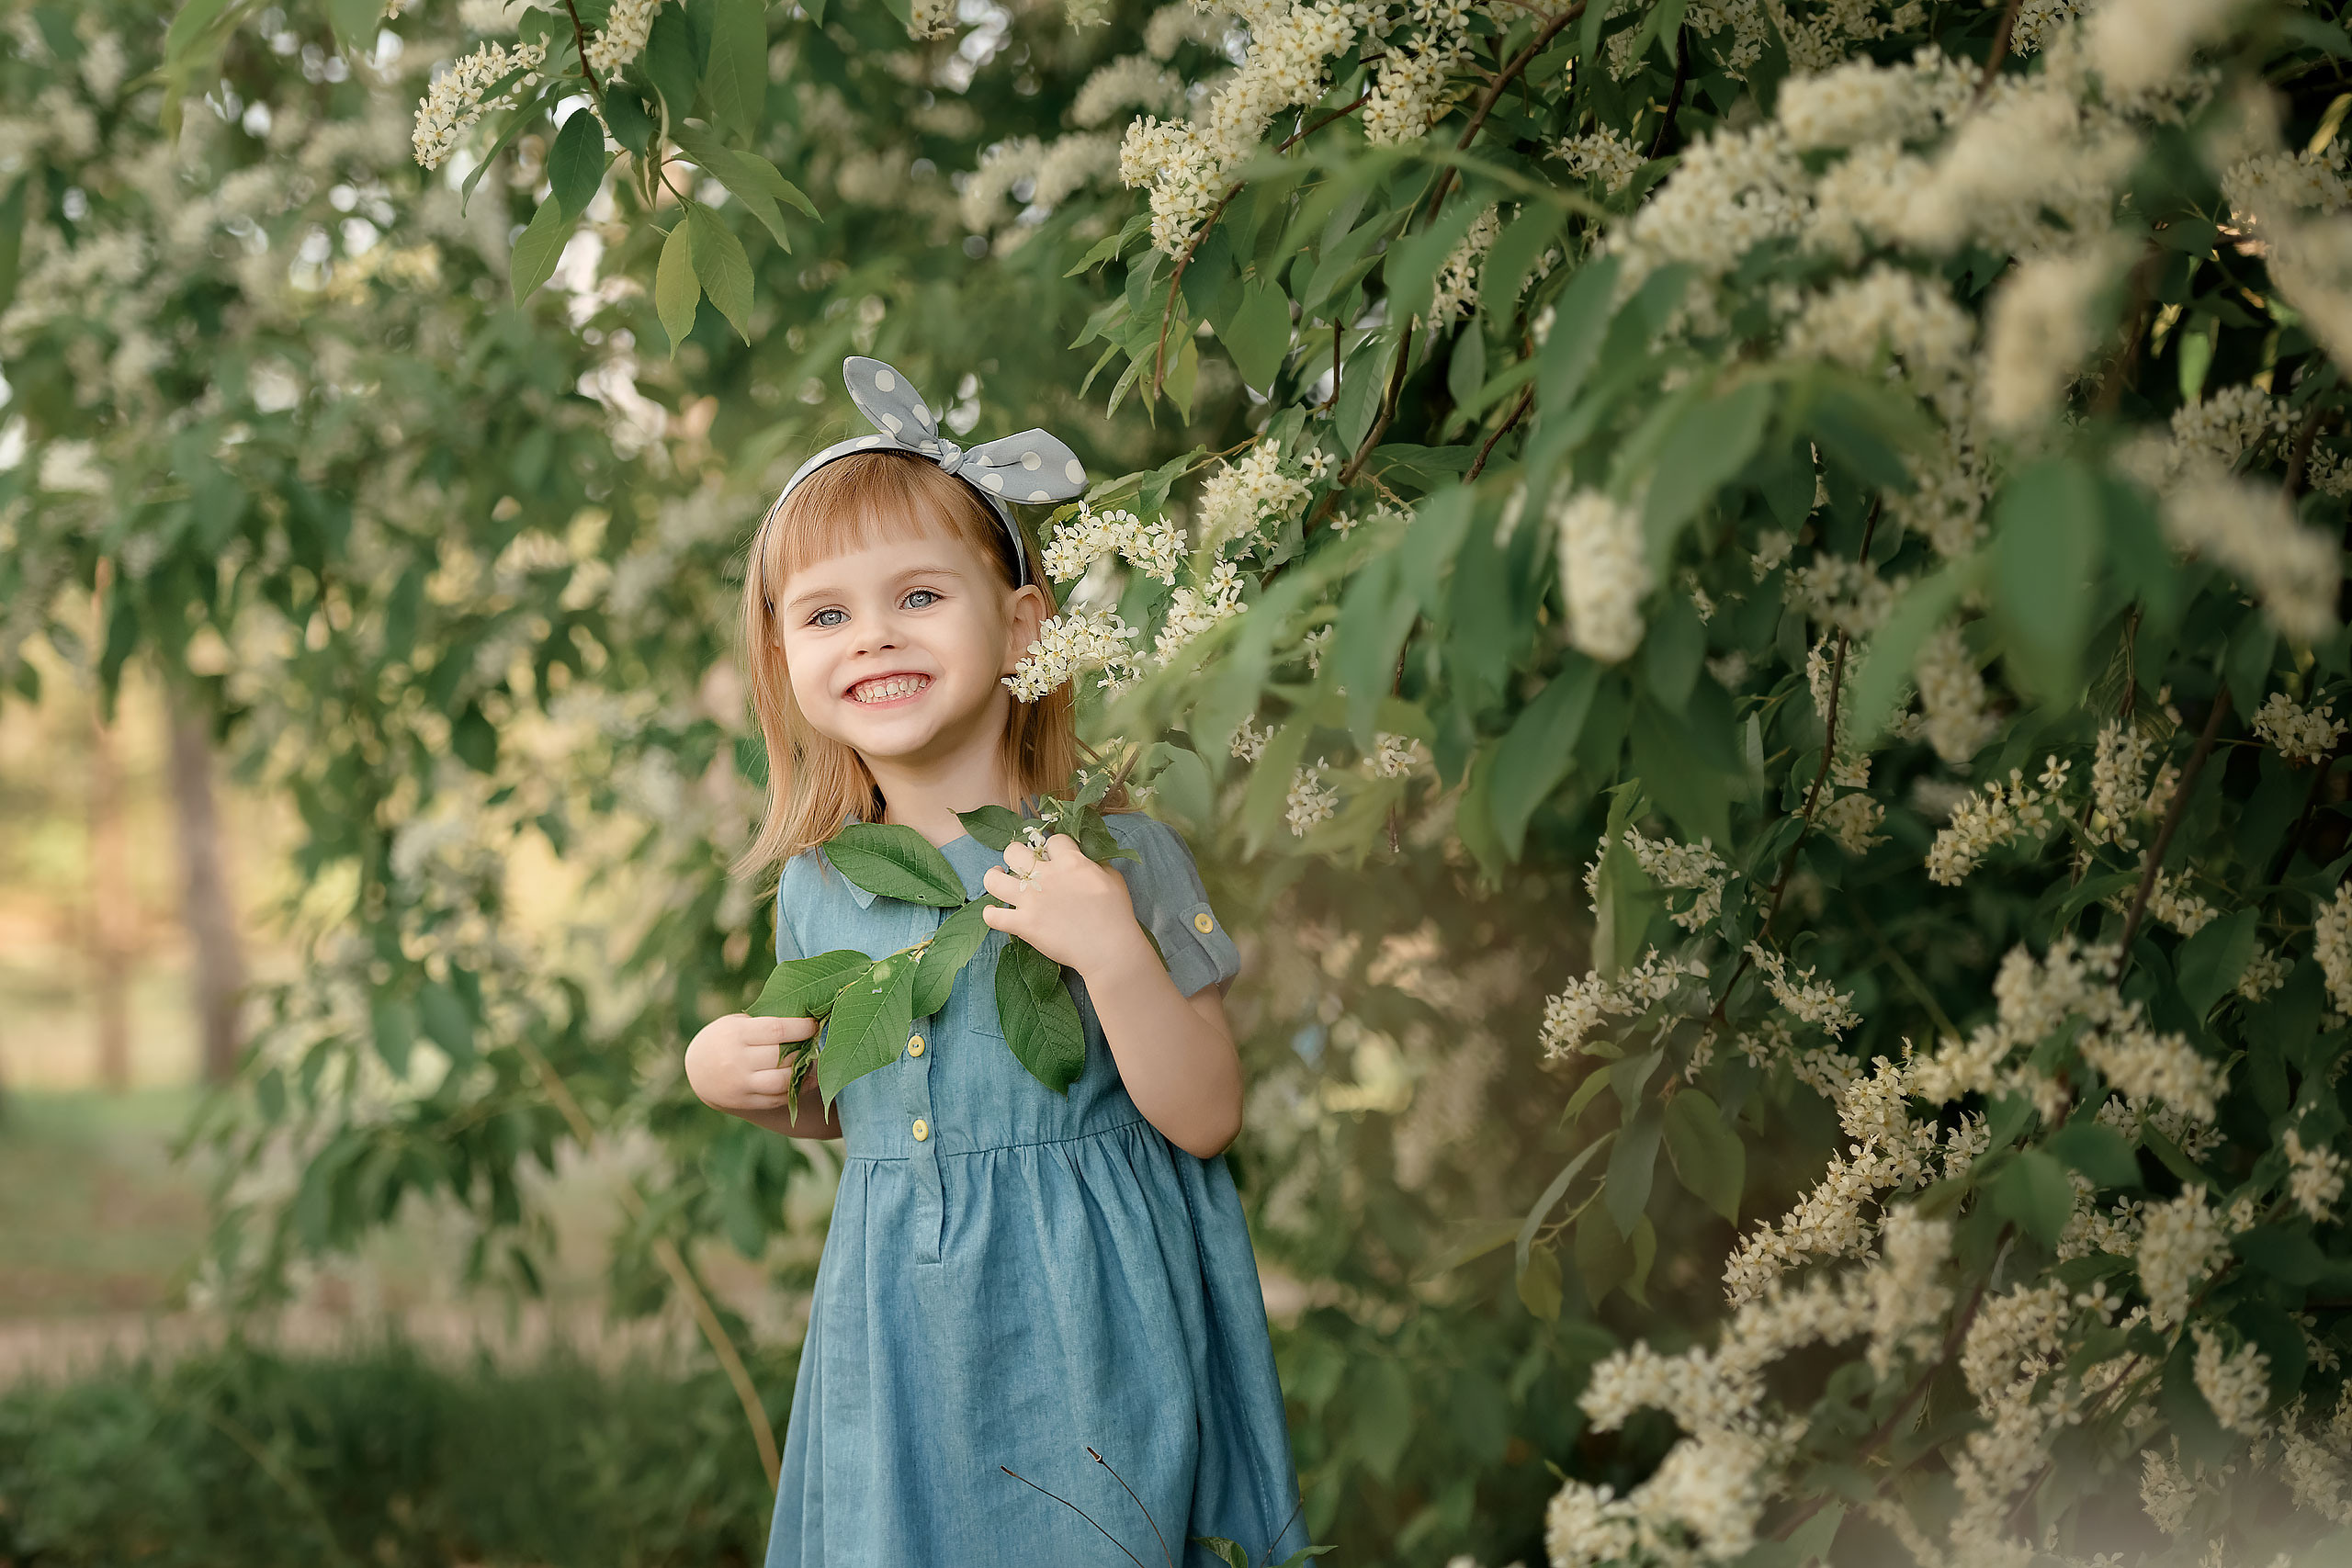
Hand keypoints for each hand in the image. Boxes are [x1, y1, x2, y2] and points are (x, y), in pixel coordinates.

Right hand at [683, 1012, 820, 1113]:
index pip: (777, 1030)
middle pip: (782, 1055)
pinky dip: (797, 1088)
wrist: (698, 1071)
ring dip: (804, 1071)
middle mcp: (736, 1060)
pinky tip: (807, 1077)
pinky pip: (778, 1098)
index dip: (801, 1027)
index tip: (815, 1024)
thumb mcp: (736, 1023)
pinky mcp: (745, 1101)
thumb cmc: (725, 1038)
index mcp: (736, 1034)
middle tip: (819, 1041)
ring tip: (815, 1060)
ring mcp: (740, 1084)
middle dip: (806, 1048)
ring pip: (782, 1080)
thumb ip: (764, 1022)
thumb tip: (805, 1017)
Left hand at [981, 833, 1152, 979]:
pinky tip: (995, 912)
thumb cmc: (1116, 914)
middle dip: (1017, 855)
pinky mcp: (1023, 924)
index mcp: (1069, 862)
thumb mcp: (1113, 878)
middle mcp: (1045, 877)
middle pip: (1014, 851)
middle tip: (1023, 866)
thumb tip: (1085, 859)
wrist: (1108, 948)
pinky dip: (990, 914)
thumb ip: (1095, 864)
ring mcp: (1031, 901)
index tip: (1053, 855)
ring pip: (994, 880)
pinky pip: (993, 916)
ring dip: (994, 877)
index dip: (1053, 846)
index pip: (1052, 840)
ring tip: (998, 877)